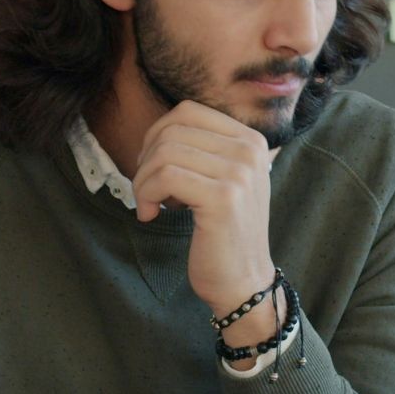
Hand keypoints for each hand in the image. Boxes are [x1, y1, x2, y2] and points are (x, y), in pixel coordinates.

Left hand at [132, 102, 278, 318]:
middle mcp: (250, 151)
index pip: (188, 112)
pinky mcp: (224, 198)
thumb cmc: (223, 233)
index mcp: (251, 141)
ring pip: (165, 153)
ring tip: (149, 205)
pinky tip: (149, 215)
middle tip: (146, 190)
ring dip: (143, 181)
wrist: (244, 282)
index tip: (153, 168)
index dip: (157, 135)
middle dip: (146, 160)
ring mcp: (240, 173)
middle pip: (173, 130)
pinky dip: (145, 195)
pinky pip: (165, 177)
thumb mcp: (221, 180)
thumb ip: (201, 150)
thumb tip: (157, 132)